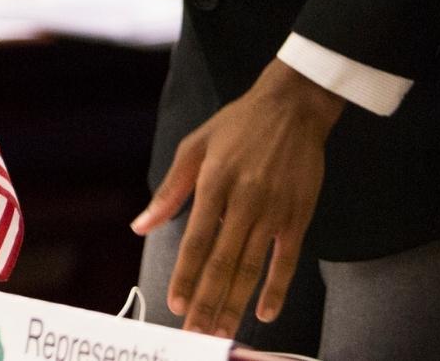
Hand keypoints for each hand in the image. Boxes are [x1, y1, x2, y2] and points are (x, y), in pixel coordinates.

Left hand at [128, 62, 341, 334]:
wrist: (293, 106)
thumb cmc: (238, 124)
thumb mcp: (194, 146)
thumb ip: (169, 191)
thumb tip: (140, 226)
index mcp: (214, 183)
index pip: (196, 241)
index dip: (185, 276)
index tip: (176, 305)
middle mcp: (244, 200)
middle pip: (222, 262)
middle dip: (207, 302)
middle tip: (195, 333)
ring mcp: (274, 210)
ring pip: (251, 267)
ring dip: (235, 303)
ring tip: (221, 331)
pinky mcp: (298, 214)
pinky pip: (286, 259)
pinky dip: (276, 288)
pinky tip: (265, 313)